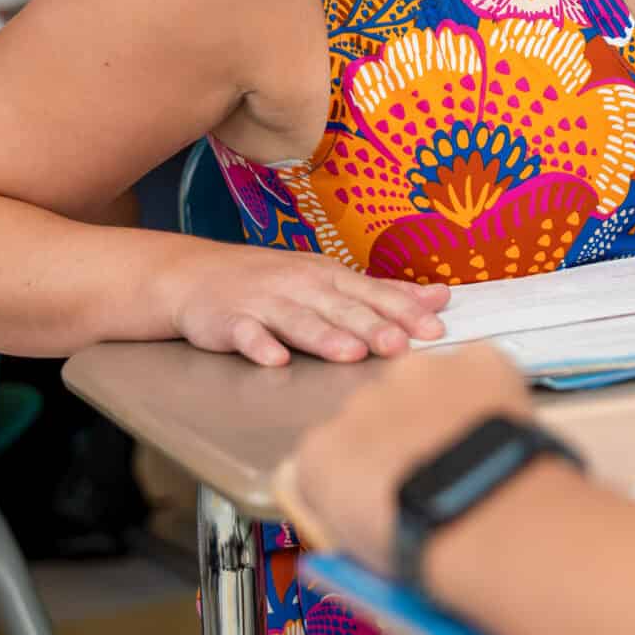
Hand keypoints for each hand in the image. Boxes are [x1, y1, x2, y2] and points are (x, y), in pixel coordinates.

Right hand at [157, 240, 450, 365]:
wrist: (194, 274)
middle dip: (373, 327)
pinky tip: (275, 361)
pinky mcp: (228, 320)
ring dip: (325, 337)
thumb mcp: (330, 278)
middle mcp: (301, 286)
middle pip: (342, 309)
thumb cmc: (273, 280)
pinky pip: (245, 334)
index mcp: (330, 277)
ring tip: (351, 354)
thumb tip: (440, 297)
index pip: (374, 294)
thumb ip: (383, 292)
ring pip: (299, 321)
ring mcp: (264, 302)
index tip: (434, 330)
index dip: (404, 312)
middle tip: (401, 346)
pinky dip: (259, 346)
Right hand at [279, 345, 535, 567]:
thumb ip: (352, 514)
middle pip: (380, 412)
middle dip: (404, 435)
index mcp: (320, 453)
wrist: (487, 522)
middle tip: (439, 470)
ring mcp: (416, 374)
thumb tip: (366, 516)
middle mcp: (358, 402)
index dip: (367, 474)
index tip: (390, 490)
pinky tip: (500, 424)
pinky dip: (491, 388)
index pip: (334, 453)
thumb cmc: (426, 549)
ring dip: (444, 408)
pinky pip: (479, 365)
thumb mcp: (358, 554)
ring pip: (428, 384)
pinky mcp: (472, 359)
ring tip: (474, 450)